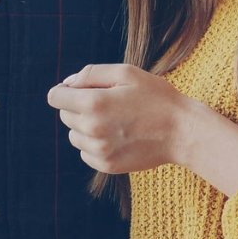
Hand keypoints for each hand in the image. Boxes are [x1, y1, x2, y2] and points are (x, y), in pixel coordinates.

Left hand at [46, 63, 196, 175]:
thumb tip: (67, 84)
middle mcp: (92, 129)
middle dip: (78, 107)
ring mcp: (99, 150)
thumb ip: (91, 74)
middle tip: (108, 104)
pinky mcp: (107, 165)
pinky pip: (86, 152)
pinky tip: (117, 136)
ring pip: (73, 135)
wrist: (183, 132)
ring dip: (86, 127)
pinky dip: (95, 144)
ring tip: (114, 121)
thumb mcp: (126, 73)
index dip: (65, 90)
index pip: (55, 97)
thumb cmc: (156, 97)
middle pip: (64, 115)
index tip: (80, 90)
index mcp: (93, 103)